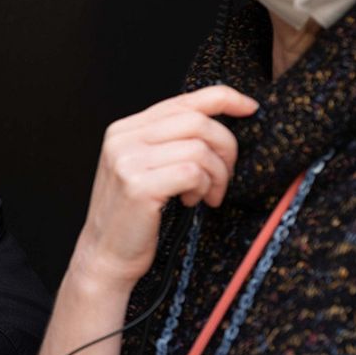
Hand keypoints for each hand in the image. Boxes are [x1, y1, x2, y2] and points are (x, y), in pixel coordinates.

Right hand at [73, 85, 257, 283]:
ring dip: (216, 175)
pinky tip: (193, 202)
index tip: (250, 108)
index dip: (224, 99)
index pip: (183, 101)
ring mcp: (128, 161)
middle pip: (197, 122)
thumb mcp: (146, 168)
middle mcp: (123, 139)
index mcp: (125, 129)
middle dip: (225, 149)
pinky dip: (204, 188)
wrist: (105, 255)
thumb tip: (220, 120)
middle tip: (224, 177)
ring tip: (206, 195)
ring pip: (199, 148)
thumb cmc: (133, 216)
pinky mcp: (138, 186)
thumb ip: (170, 142)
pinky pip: (193, 172)